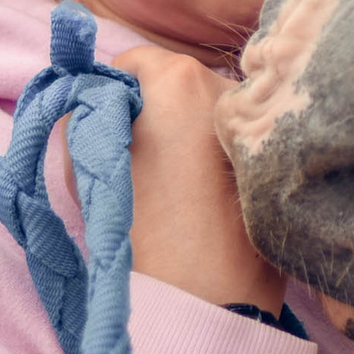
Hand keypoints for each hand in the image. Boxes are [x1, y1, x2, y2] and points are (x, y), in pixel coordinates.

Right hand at [113, 45, 287, 314]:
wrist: (204, 291)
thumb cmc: (139, 224)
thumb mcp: (86, 161)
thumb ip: (82, 111)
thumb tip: (90, 95)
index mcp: (178, 76)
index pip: (134, 61)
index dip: (112, 90)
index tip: (105, 123)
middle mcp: (226, 83)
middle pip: (177, 83)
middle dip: (155, 109)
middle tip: (138, 155)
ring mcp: (256, 119)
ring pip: (207, 112)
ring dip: (188, 131)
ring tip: (173, 182)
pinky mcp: (272, 155)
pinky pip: (231, 142)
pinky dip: (214, 156)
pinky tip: (202, 195)